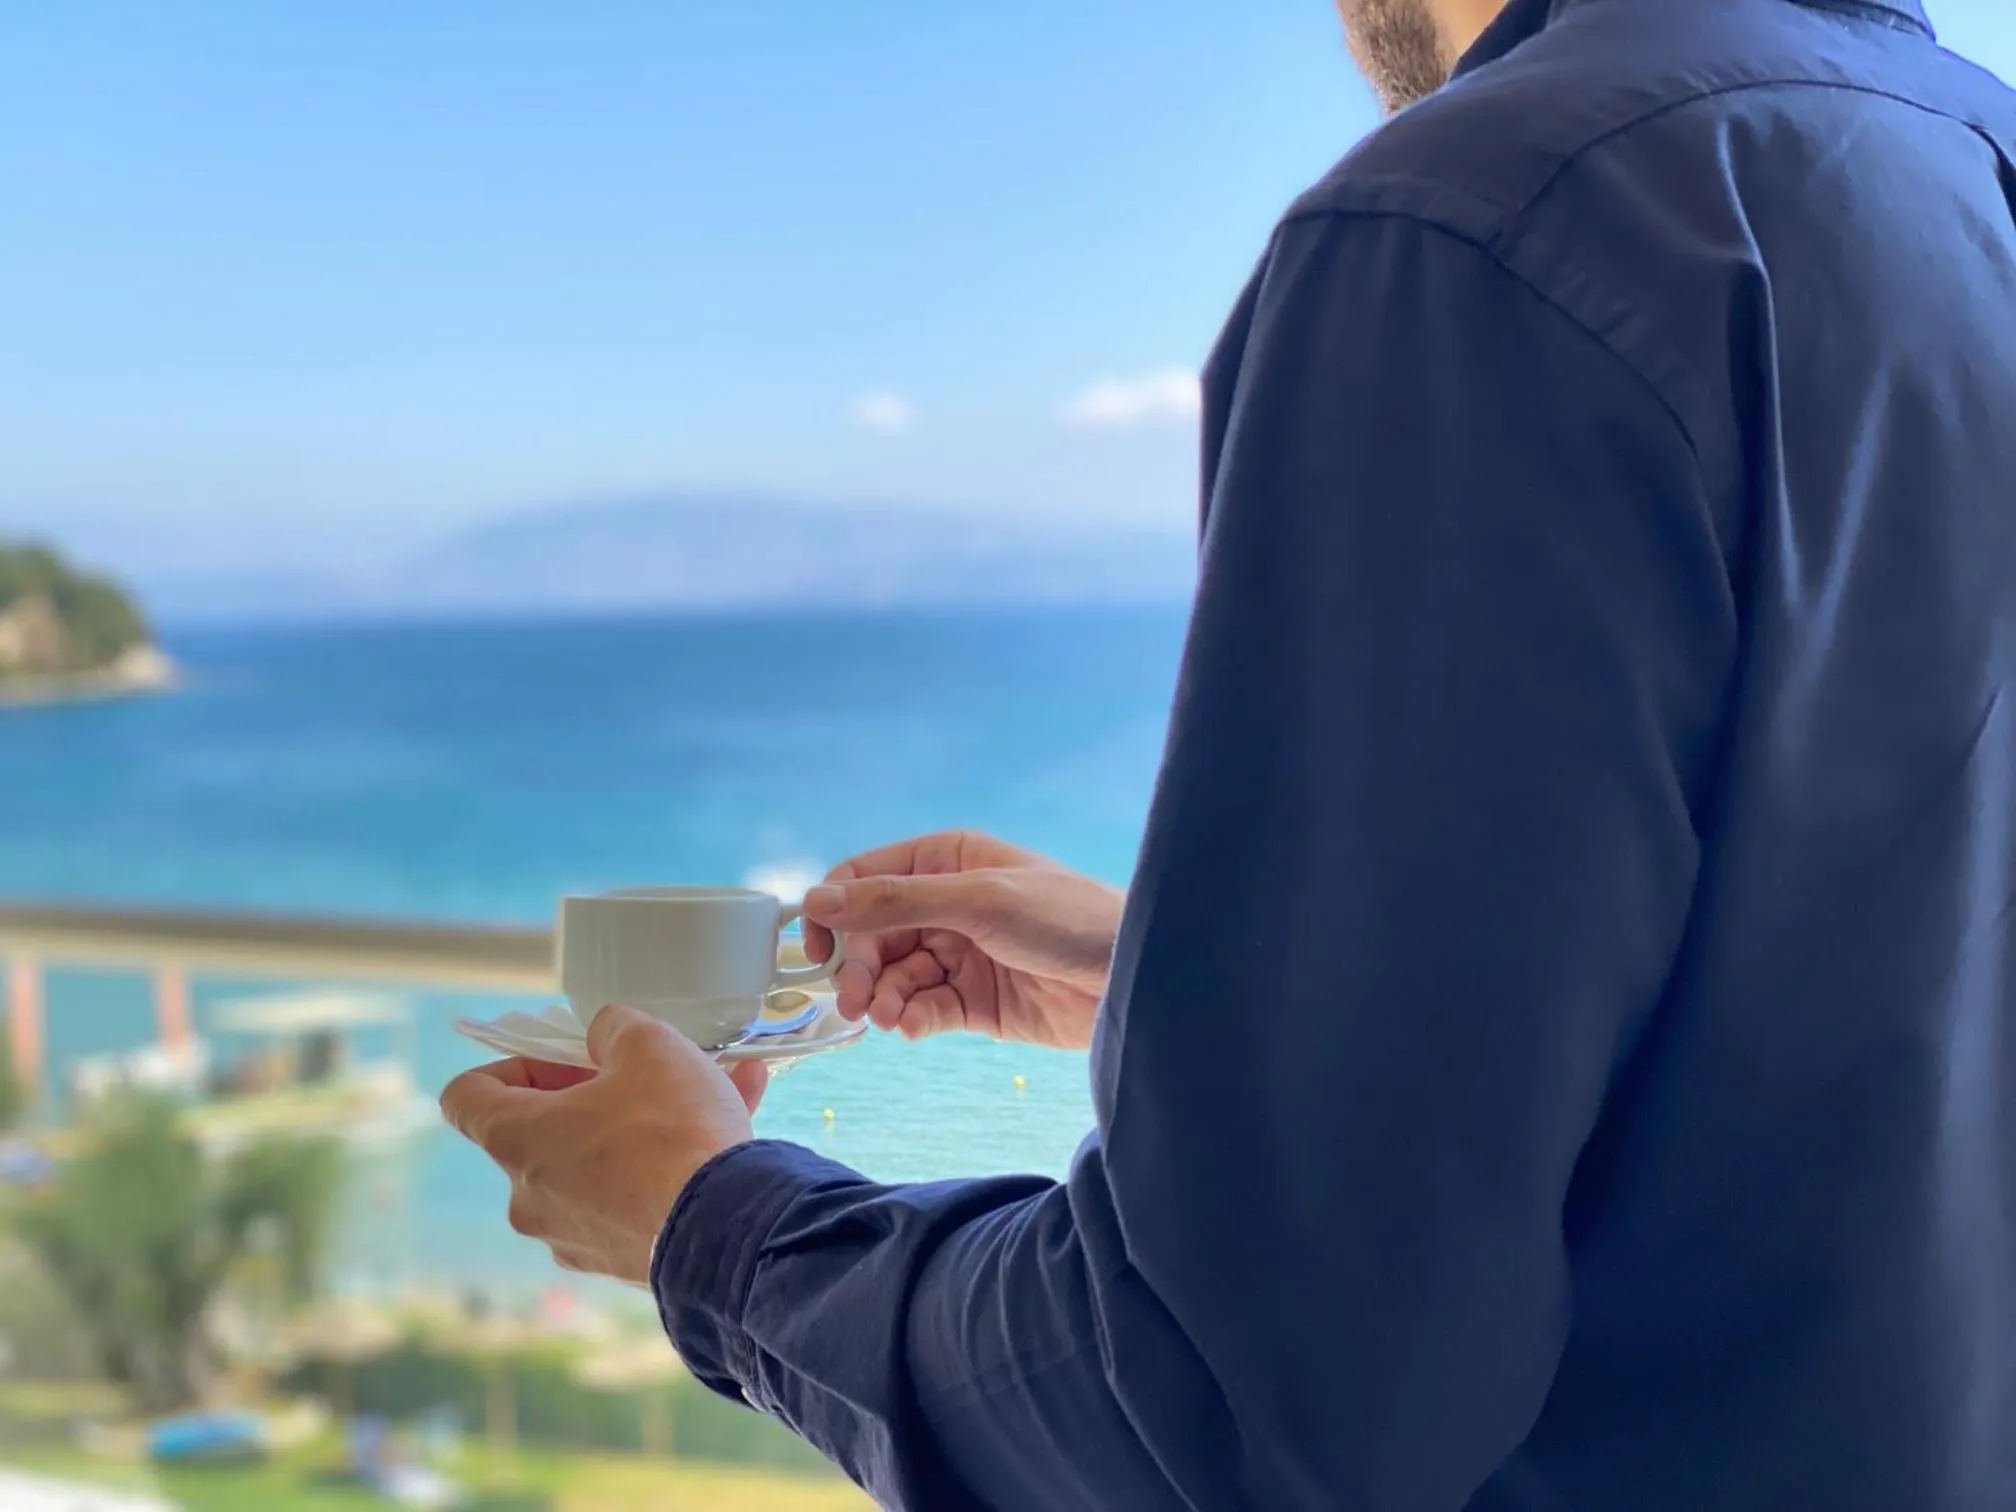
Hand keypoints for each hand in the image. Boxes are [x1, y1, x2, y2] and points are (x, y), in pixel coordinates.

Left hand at [439, 1006, 768, 1284]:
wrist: (726, 1231)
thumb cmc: (672, 1132)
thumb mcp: (647, 1045)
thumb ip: (613, 1027)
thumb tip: (604, 1037)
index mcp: (517, 1141)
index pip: (466, 1097)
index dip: (510, 1065)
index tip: (562, 1059)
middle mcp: (530, 1198)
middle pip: (542, 1133)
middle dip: (594, 1095)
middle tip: (643, 1074)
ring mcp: (572, 1237)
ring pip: (599, 1165)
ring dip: (642, 1127)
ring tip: (713, 1090)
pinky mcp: (619, 1261)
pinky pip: (634, 1199)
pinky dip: (667, 1168)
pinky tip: (730, 1133)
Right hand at [801, 830, 1123, 1049]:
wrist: (1134, 978)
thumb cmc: (1068, 919)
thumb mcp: (979, 900)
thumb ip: (895, 901)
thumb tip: (817, 899)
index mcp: (946, 860)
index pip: (864, 878)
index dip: (833, 911)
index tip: (816, 950)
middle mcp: (947, 904)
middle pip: (872, 934)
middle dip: (858, 967)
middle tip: (853, 1002)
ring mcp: (960, 953)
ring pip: (894, 976)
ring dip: (881, 998)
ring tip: (887, 1019)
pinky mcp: (974, 1001)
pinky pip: (922, 1008)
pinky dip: (909, 1019)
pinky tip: (911, 1027)